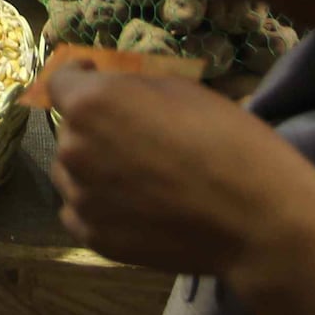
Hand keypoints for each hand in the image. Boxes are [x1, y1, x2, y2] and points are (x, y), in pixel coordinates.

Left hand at [45, 68, 314, 314]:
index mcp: (93, 104)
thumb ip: (133, 87)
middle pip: (70, 128)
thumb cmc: (227, 140)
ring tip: (135, 171)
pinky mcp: (96, 238)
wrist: (254, 218)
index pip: (60, 81)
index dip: (78, 75)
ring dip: (92, 165)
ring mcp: (82, 199)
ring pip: (70, 172)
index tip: (93, 76)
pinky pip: (78, 212)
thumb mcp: (180, 89)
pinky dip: (97, 204)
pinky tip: (132, 203)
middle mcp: (75, 150)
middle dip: (94, 124)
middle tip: (134, 132)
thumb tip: (114, 89)